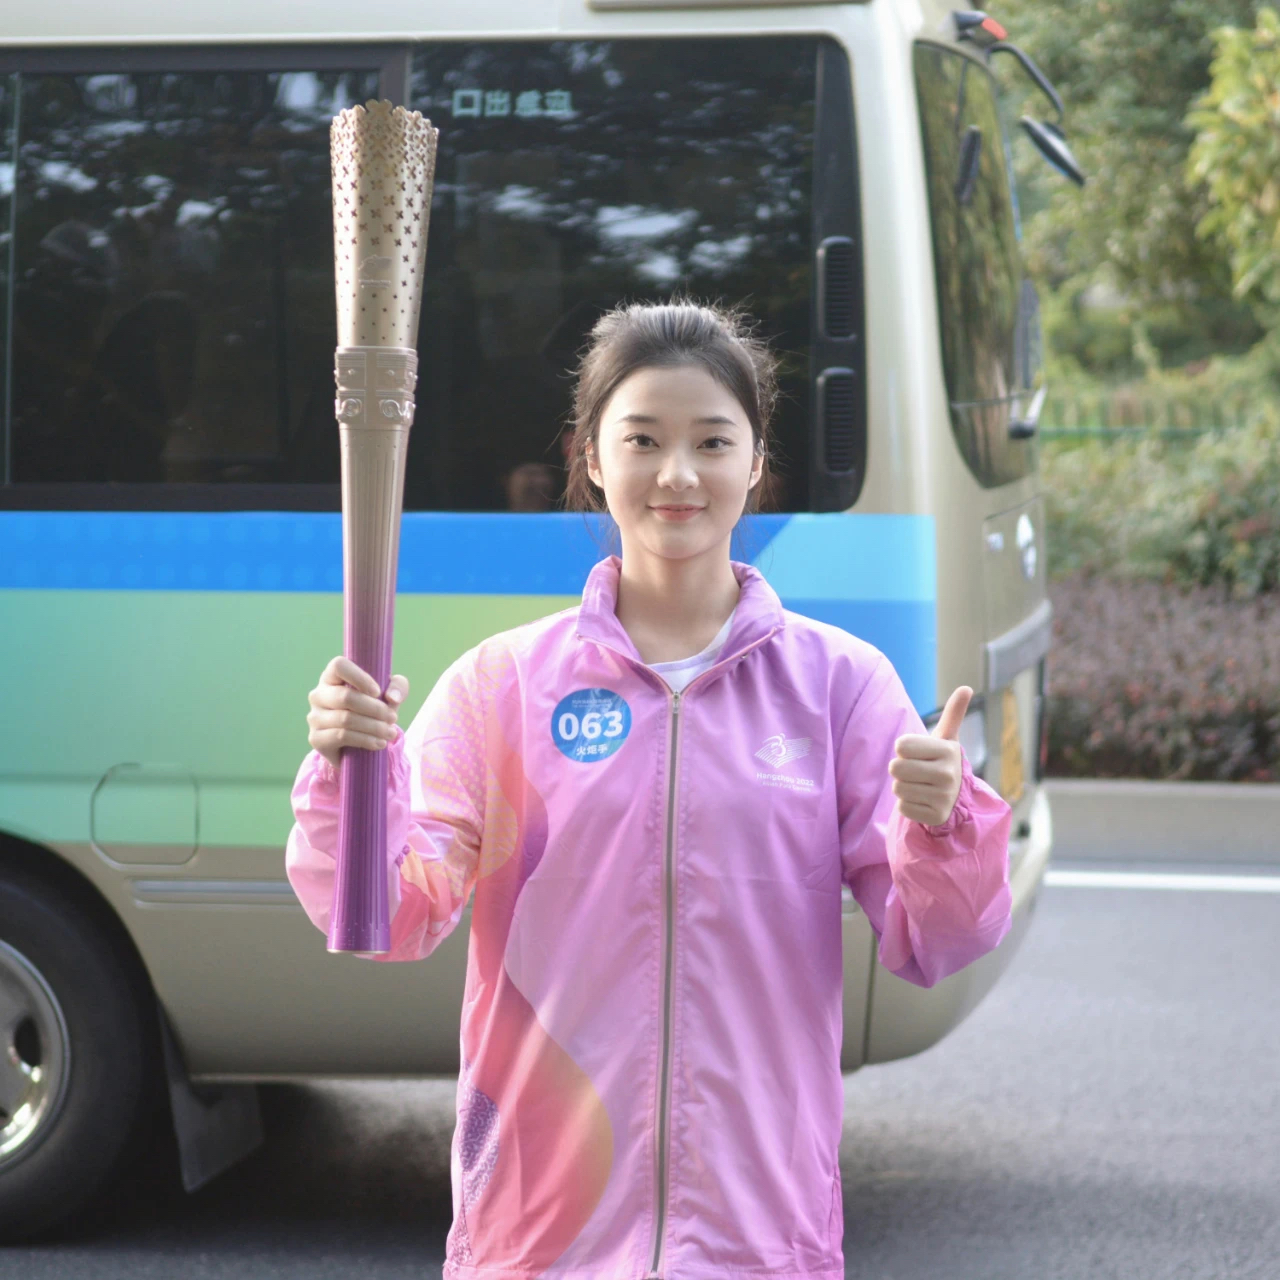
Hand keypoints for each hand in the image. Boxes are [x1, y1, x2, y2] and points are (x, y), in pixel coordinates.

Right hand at [306, 656, 409, 770]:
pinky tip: (379, 743)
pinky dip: (365, 740)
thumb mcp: (389, 695)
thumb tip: (392, 697)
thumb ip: (397, 687)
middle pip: (345, 697)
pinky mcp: (316, 738)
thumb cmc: (372, 710)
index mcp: (332, 677)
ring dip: (374, 727)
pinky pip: (342, 736)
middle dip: (375, 709)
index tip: (378, 692)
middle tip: (393, 718)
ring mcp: (315, 717)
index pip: (339, 666)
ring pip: (345, 719)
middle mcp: (319, 694)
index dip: (360, 677)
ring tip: (390, 733)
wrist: (357, 744)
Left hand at [888, 685, 969, 826]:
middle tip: (917, 770)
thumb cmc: (942, 760)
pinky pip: (902, 808)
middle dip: (901, 769)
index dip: (904, 749)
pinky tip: (923, 800)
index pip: (901, 746)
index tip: (918, 753)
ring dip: (903, 787)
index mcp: (948, 750)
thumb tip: (966, 688)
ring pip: (897, 789)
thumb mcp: (947, 737)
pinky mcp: (935, 817)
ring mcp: (942, 798)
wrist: (958, 797)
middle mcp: (948, 775)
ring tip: (920, 785)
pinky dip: (908, 804)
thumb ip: (953, 713)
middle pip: (895, 769)